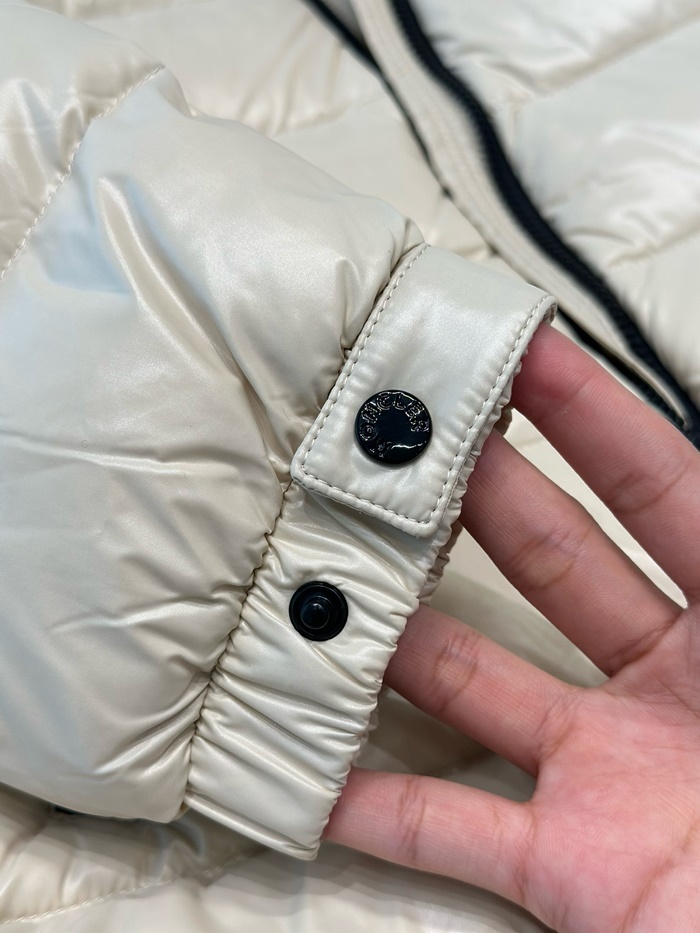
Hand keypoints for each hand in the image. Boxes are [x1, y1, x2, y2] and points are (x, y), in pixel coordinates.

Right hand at [325, 326, 699, 932]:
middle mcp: (669, 688)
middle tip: (402, 437)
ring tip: (333, 572)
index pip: (660, 491)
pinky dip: (379, 805)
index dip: (591, 416)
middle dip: (475, 492)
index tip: (522, 350)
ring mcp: (609, 772)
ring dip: (402, 631)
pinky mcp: (569, 868)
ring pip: (479, 679)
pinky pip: (453, 830)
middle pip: (550, 563)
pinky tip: (315, 768)